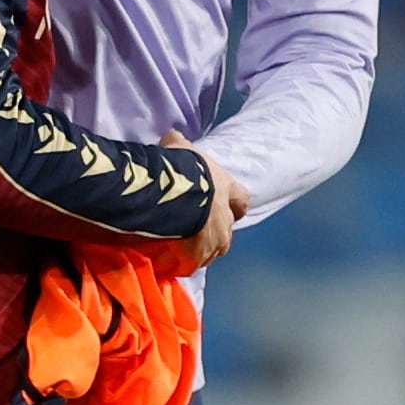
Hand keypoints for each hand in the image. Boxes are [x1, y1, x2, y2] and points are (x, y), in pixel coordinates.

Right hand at [162, 131, 248, 268]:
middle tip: (193, 230)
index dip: (232, 202)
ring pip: (211, 251)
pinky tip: (163, 260)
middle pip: (226, 231)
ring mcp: (212, 241)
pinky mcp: (194, 258)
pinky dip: (177, 263)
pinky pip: (187, 265)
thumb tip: (172, 139)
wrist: (172, 193)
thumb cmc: (180, 167)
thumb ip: (178, 145)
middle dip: (213, 231)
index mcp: (226, 189)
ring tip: (176, 248)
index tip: (224, 204)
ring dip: (197, 250)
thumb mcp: (179, 147)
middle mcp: (225, 219)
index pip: (241, 199)